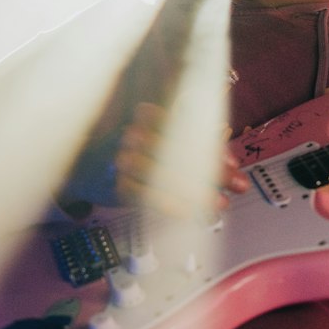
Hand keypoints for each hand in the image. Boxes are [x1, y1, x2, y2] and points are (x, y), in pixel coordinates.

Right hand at [113, 102, 248, 217]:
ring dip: (197, 192)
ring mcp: (123, 159)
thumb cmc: (136, 153)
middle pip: (182, 153)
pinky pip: (145, 195)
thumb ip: (195, 144)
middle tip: (240, 185)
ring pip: (166, 175)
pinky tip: (189, 212)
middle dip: (215, 172)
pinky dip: (169, 204)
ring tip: (221, 203)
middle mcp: (135, 133)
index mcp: (150, 115)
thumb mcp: (163, 140)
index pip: (188, 129)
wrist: (89, 167)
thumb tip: (228, 156)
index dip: (213, 148)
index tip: (233, 164)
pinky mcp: (115, 184)